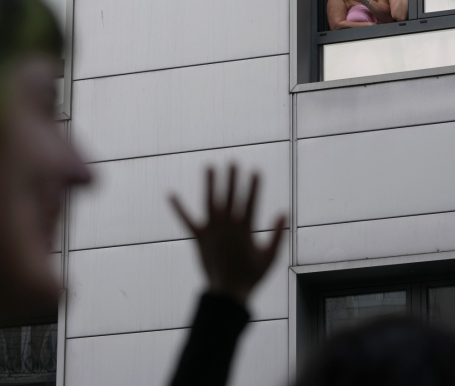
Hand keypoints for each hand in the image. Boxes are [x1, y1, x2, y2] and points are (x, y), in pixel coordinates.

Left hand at [169, 165, 286, 306]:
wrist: (228, 294)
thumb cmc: (251, 277)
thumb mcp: (270, 257)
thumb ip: (277, 235)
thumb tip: (283, 213)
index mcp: (244, 231)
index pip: (250, 202)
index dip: (253, 186)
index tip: (255, 171)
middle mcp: (226, 228)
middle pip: (229, 198)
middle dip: (232, 179)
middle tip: (233, 161)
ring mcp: (211, 232)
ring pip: (210, 203)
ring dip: (209, 184)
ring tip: (210, 167)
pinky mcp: (198, 238)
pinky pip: (187, 221)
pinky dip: (179, 208)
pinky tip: (171, 194)